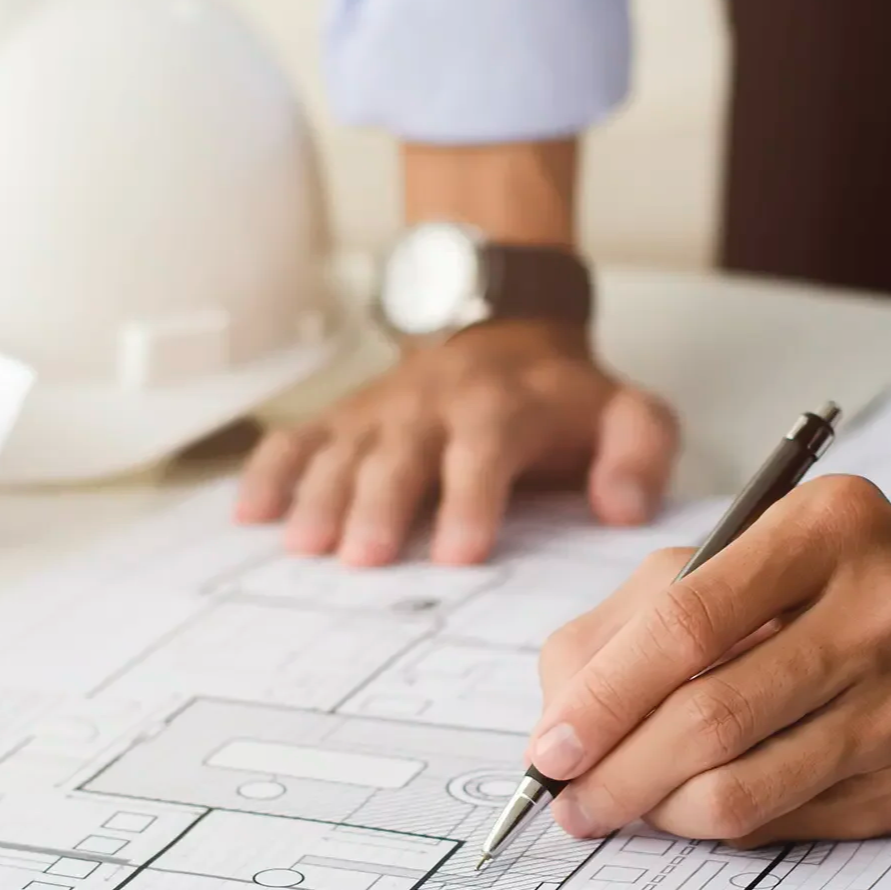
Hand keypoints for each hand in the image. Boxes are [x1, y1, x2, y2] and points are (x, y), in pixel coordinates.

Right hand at [235, 321, 676, 565]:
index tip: (461, 555)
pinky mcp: (344, 419)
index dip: (472, 500)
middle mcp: (435, 406)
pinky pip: (298, 439)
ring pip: (343, 450)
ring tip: (305, 545)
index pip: (485, 451)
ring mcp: (382, 412)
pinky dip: (269, 472)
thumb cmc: (564, 398)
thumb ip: (640, 455)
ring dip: (320, 495)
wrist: (505, 330)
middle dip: (381, 505)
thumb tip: (623, 508)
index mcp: (504, 408)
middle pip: (401, 455)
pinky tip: (249, 513)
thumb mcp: (630, 413)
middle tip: (365, 559)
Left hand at [529, 476, 890, 843]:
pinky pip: (789, 824)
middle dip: (618, 774)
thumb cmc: (828, 586)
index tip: (550, 749)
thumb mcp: (732, 557)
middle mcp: (888, 609)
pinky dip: (725, 827)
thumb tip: (557, 727)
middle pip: (710, 718)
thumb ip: (627, 622)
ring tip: (630, 805)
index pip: (686, 625)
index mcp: (827, 526)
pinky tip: (706, 805)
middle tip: (572, 802)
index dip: (603, 699)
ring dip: (662, 812)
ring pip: (744, 791)